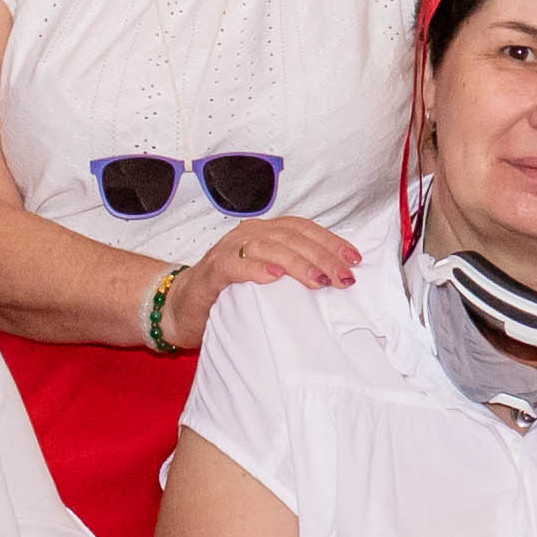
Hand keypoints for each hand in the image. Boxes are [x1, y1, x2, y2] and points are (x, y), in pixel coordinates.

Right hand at [187, 213, 359, 303]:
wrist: (181, 308)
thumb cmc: (231, 294)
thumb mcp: (269, 280)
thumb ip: (295, 274)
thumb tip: (337, 280)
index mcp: (266, 233)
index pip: (304, 229)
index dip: (331, 241)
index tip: (355, 259)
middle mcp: (249, 234)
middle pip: (292, 237)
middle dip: (322, 256)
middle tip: (343, 278)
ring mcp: (228, 250)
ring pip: (268, 247)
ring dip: (296, 263)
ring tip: (318, 280)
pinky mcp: (212, 271)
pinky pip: (234, 265)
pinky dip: (255, 269)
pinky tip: (274, 277)